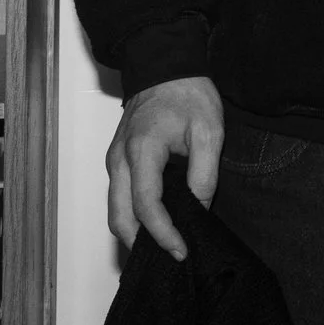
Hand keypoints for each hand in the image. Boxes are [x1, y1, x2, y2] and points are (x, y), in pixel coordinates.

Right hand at [107, 75, 223, 260]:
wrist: (165, 66)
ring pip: (114, 210)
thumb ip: (204, 174)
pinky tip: (154, 225)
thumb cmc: (188, 94)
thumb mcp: (209, 130)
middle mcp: (119, 159)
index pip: (146, 206)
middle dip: (141, 244)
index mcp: (142, 150)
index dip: (163, 234)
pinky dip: (131, 217)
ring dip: (134, 233)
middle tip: (169, 258)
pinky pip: (118, 197)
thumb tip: (198, 210)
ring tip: (163, 248)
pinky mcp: (116, 160)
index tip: (181, 251)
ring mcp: (114, 160)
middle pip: (119, 217)